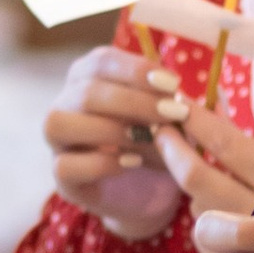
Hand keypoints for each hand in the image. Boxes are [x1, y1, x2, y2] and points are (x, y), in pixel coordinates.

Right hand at [45, 43, 189, 239]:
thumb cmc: (161, 143)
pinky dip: (102, 163)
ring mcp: (57, 140)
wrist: (150, 191)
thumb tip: (196, 94)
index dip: (136, 69)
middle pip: (86, 91)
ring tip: (151, 140)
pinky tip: (132, 162)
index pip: (102, 60)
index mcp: (91, 76)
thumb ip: (181, 100)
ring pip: (60, 123)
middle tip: (172, 114)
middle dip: (134, 102)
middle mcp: (66, 103)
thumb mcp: (175, 117)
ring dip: (112, 130)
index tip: (173, 84)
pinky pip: (65, 165)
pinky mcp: (61, 176)